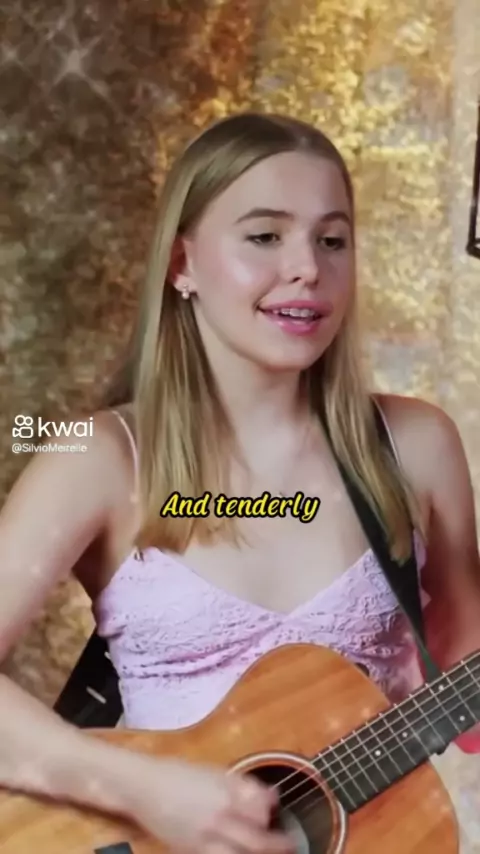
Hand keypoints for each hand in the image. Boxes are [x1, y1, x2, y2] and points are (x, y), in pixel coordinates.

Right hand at [127, 755, 294, 852]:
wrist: (142, 788)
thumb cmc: (178, 773)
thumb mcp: (214, 772)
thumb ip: (242, 786)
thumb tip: (271, 796)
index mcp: (225, 793)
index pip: (262, 811)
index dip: (272, 812)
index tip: (277, 810)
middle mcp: (218, 819)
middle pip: (257, 841)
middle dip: (278, 846)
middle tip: (290, 846)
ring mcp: (204, 840)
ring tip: (268, 853)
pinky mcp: (192, 853)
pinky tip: (238, 853)